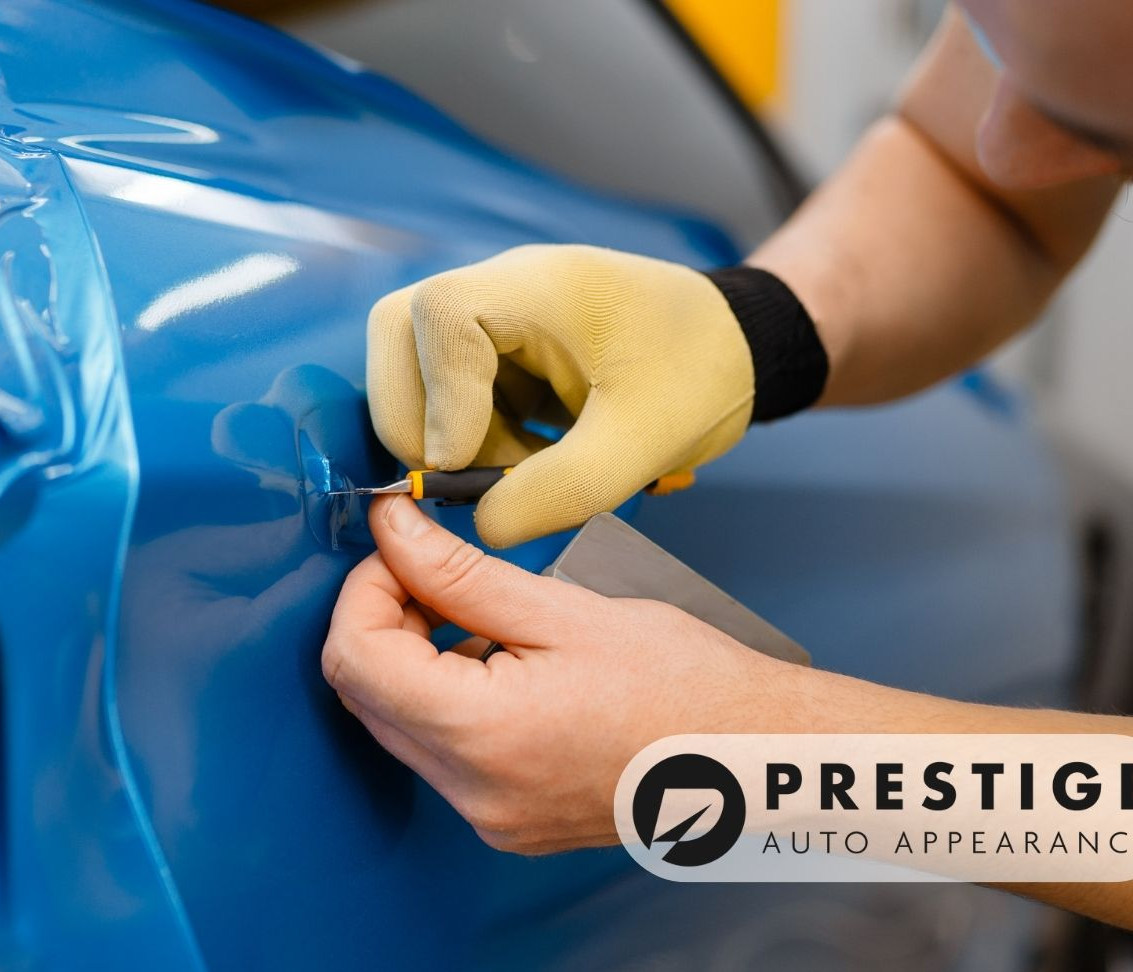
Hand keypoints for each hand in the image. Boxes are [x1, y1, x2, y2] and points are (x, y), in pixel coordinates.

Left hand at [321, 496, 806, 853]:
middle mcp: (471, 792)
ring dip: (416, 661)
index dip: (364, 590)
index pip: (353, 659)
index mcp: (480, 736)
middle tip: (437, 573)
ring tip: (490, 622)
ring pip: (399, 725)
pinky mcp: (507, 821)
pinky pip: (442, 754)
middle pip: (366, 695)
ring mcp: (488, 815)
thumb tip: (391, 529)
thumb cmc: (682, 683)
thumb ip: (458, 571)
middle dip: (384, 621)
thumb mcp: (561, 608)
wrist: (753, 756)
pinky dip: (450, 700)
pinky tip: (508, 667)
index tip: (403, 550)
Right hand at [366, 244, 756, 547]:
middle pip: (397, 331)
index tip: (463, 463)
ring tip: (525, 468)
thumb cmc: (699, 376)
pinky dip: (470, 436)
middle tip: (473, 476)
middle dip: (421, 419)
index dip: (436, 396)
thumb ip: (560, 490)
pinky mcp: (493, 347)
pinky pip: (443, 390)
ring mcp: (492, 313)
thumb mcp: (640, 445)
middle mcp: (501, 286)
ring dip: (449, 434)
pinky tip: (531, 456)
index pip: (440, 316)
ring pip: (412, 368)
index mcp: (539, 285)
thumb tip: (484, 525)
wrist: (735, 349)